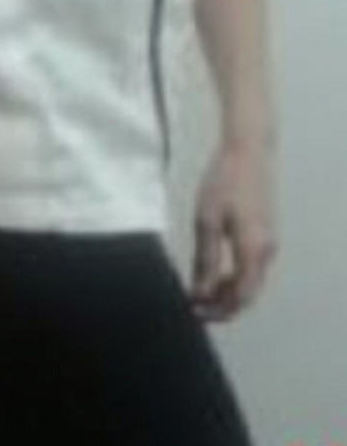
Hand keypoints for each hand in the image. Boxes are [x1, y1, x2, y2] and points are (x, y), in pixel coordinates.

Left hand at [190, 140, 278, 321]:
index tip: (195, 312)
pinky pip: (251, 266)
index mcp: (253, 250)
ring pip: (250, 280)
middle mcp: (266, 252)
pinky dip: (234, 276)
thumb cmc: (223, 183)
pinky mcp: (265, 233)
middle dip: (222, 305)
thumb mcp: (206, 221)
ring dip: (227, 291)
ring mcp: (269, 243)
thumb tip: (201, 292)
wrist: (247, 152)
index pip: (240, 296)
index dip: (218, 310)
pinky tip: (214, 270)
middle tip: (195, 307)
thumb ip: (205, 260)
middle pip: (247, 293)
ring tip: (199, 289)